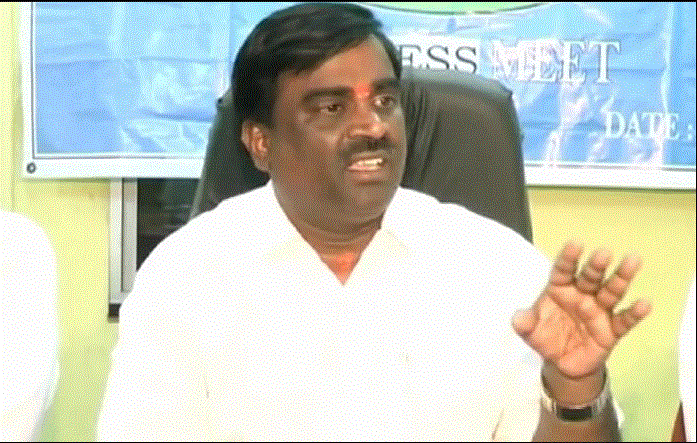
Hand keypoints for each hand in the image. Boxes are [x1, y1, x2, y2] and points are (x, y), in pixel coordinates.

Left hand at [512, 240, 651, 379]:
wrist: (562, 363)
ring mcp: (598, 311)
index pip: (564, 270)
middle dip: (596, 266)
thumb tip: (518, 319)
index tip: (575, 243)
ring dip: (621, 278)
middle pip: (590, 278)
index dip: (568, 258)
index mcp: (560, 289)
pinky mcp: (611, 331)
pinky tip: (644, 303)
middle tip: (604, 253)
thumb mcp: (529, 331)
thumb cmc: (546, 336)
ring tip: (632, 261)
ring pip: (611, 292)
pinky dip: (634, 313)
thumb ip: (524, 322)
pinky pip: (624, 321)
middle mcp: (581, 295)